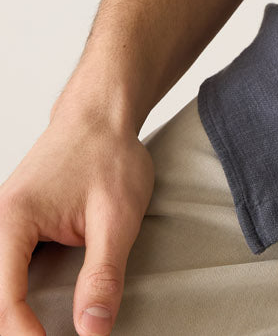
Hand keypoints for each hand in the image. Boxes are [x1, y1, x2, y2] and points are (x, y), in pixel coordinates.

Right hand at [0, 99, 153, 335]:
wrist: (101, 113)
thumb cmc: (109, 154)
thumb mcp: (117, 216)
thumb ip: (103, 274)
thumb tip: (92, 332)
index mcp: (12, 221)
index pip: (5, 299)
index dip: (25, 335)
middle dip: (17, 328)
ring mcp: (2, 224)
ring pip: (1, 285)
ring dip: (15, 315)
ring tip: (44, 332)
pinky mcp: (13, 227)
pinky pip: (8, 271)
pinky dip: (18, 298)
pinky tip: (37, 316)